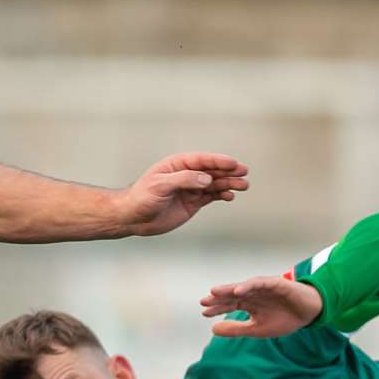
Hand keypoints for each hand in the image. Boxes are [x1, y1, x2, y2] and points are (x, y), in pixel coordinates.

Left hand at [118, 153, 248, 236]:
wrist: (134, 218)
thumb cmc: (142, 197)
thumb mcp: (160, 186)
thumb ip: (183, 180)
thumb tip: (207, 179)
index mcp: (177, 165)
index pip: (202, 160)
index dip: (218, 161)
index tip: (233, 163)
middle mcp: (187, 174)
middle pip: (212, 170)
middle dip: (229, 171)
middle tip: (244, 172)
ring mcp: (191, 188)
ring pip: (215, 183)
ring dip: (229, 183)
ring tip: (243, 185)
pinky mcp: (193, 202)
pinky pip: (211, 196)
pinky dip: (222, 195)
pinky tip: (230, 196)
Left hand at [201, 274, 323, 338]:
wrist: (309, 314)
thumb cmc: (285, 319)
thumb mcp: (257, 329)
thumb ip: (237, 329)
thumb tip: (213, 330)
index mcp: (249, 304)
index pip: (229, 305)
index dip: (217, 308)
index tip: (204, 313)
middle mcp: (253, 294)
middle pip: (232, 295)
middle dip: (218, 298)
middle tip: (204, 301)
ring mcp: (263, 288)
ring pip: (242, 287)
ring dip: (229, 289)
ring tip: (214, 292)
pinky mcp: (274, 283)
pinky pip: (259, 283)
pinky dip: (248, 286)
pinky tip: (237, 292)